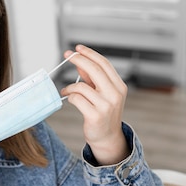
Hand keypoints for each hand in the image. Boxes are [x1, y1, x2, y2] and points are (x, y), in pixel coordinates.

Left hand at [60, 45, 129, 164]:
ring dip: (70, 86)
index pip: (104, 64)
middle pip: (94, 70)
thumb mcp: (102, 93)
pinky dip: (70, 97)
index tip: (77, 48)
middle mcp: (115, 94)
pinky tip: (68, 98)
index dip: (89, 54)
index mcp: (119, 86)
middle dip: (78, 59)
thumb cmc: (103, 113)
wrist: (107, 137)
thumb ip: (92, 79)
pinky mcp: (95, 116)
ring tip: (66, 90)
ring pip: (82, 86)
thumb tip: (80, 64)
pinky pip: (77, 99)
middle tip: (67, 55)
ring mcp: (106, 106)